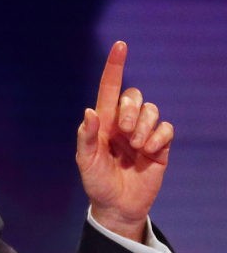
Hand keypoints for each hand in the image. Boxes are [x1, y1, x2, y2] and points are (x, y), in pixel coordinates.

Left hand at [76, 41, 173, 241]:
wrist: (117, 206)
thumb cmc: (97, 181)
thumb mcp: (86, 162)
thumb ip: (86, 138)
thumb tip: (89, 112)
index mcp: (103, 122)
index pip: (110, 88)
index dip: (115, 67)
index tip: (120, 45)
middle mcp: (124, 123)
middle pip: (133, 96)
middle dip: (131, 110)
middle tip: (125, 133)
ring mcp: (143, 133)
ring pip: (152, 110)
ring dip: (144, 127)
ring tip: (136, 148)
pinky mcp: (159, 146)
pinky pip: (166, 129)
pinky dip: (158, 138)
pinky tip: (149, 153)